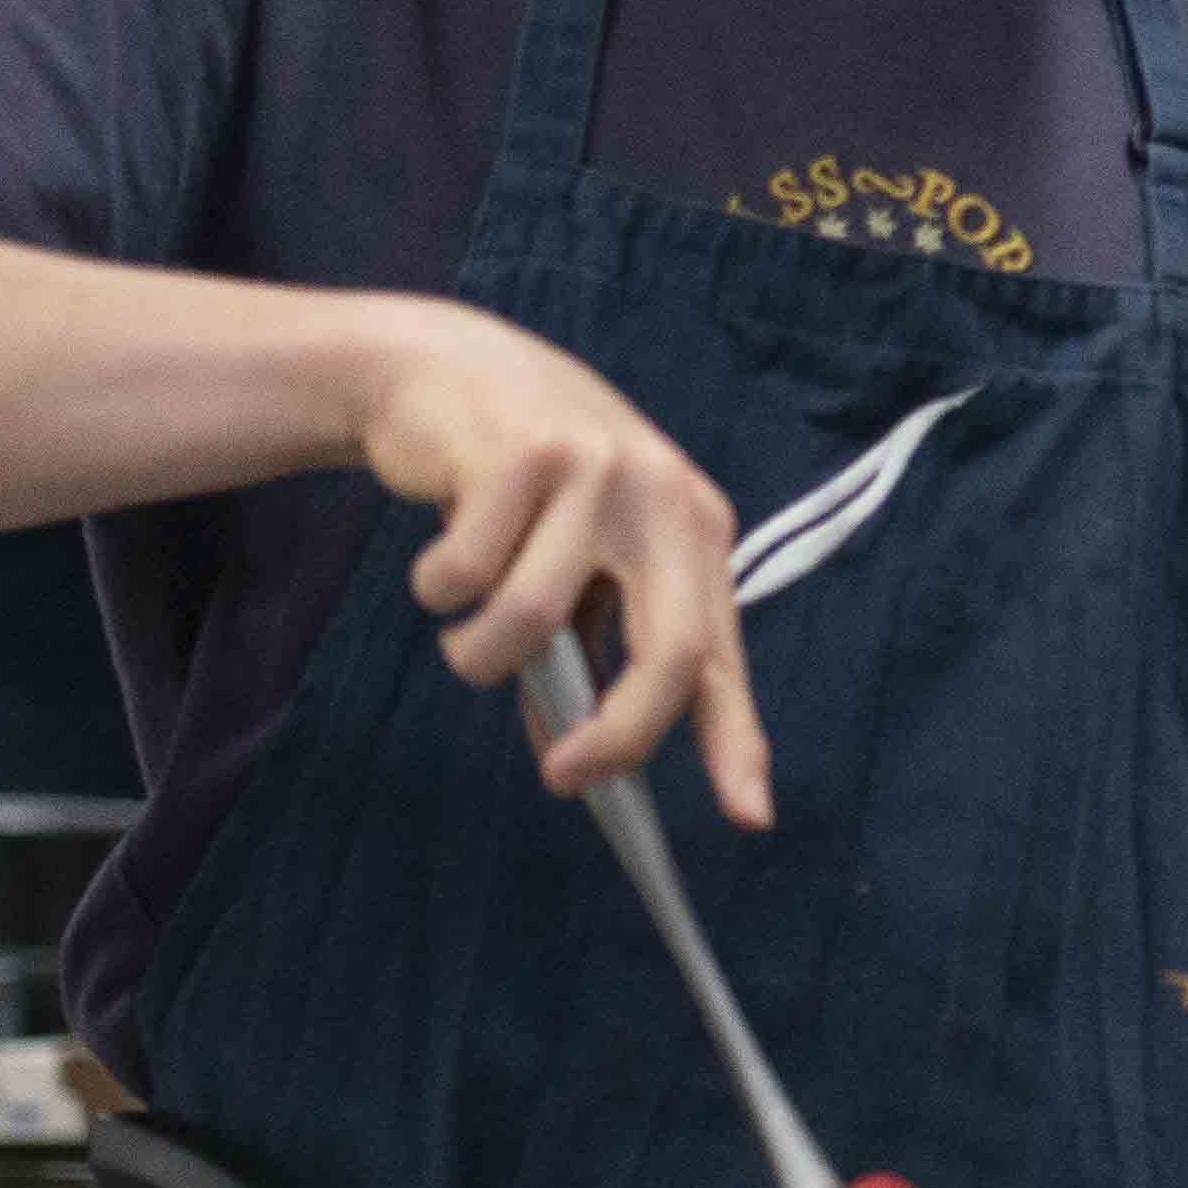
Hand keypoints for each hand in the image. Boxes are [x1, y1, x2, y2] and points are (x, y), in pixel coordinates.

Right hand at [354, 305, 772, 824]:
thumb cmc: (522, 489)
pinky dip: (437, 586)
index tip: (750, 816)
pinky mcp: (526, 451)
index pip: (722, 654)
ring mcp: (600, 470)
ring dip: (478, 652)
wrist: (448, 372)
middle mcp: (665, 497)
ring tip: (464, 625)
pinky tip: (442, 551)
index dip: (736, 740)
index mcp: (694, 531)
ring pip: (533, 623)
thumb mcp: (574, 567)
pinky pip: (463, 576)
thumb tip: (577, 760)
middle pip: (671, 653)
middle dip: (618, 736)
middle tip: (564, 775)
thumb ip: (587, 658)